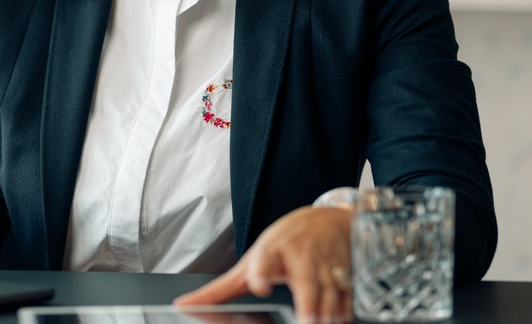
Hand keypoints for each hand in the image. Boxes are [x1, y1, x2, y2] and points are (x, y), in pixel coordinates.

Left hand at [174, 206, 352, 323]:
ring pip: (331, 298)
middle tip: (305, 321)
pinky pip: (349, 300)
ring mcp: (327, 267)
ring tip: (319, 323)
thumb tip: (182, 306)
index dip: (261, 272)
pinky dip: (345, 314)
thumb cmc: (285, 242)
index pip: (265, 260)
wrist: (329, 219)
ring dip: (327, 314)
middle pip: (307, 287)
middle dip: (308, 307)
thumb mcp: (251, 259)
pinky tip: (338, 320)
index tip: (259, 283)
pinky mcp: (348, 276)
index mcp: (272, 252)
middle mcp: (301, 258)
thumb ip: (220, 289)